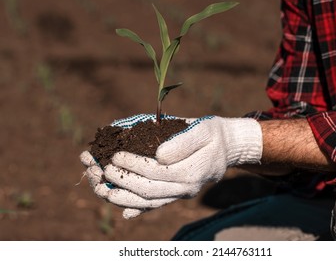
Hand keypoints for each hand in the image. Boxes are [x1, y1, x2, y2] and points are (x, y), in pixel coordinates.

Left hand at [94, 115, 262, 218]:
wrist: (227, 148)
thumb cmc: (213, 135)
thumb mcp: (203, 130)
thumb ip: (183, 142)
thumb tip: (158, 155)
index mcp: (192, 172)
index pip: (157, 172)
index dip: (134, 165)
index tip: (116, 154)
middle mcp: (186, 188)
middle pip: (149, 190)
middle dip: (122, 181)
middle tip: (103, 169)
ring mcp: (181, 194)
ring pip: (150, 202)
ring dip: (124, 198)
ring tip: (102, 189)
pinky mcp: (177, 194)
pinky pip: (157, 206)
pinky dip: (140, 210)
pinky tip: (126, 212)